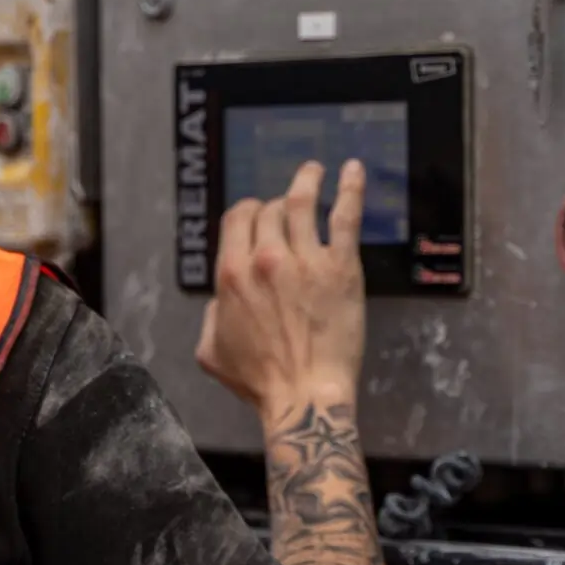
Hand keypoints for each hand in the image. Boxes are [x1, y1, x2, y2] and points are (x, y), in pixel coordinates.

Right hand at [197, 158, 367, 420]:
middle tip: (288, 204)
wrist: (303, 395)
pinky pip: (344, 217)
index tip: (257, 214)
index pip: (237, 219)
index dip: (247, 211)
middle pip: (269, 209)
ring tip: (314, 169)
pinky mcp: (340, 268)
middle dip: (276, 205)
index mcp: (231, 274)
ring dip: (307, 180)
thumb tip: (220, 301)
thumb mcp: (211, 350)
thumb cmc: (259, 380)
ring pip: (302, 202)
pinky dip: (349, 188)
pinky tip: (353, 170)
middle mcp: (264, 259)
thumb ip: (211, 316)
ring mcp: (304, 260)